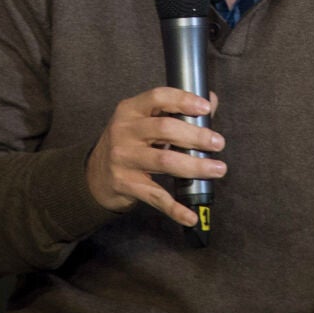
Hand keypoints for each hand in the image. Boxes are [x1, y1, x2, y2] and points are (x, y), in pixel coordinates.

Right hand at [84, 87, 225, 226]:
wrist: (95, 176)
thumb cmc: (129, 143)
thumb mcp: (143, 121)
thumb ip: (175, 110)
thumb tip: (211, 100)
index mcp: (130, 110)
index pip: (158, 97)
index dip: (183, 100)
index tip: (206, 107)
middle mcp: (124, 131)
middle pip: (165, 129)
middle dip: (196, 136)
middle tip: (218, 143)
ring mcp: (123, 159)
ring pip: (165, 161)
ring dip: (195, 166)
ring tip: (218, 169)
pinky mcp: (125, 184)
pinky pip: (155, 196)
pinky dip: (175, 208)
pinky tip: (191, 215)